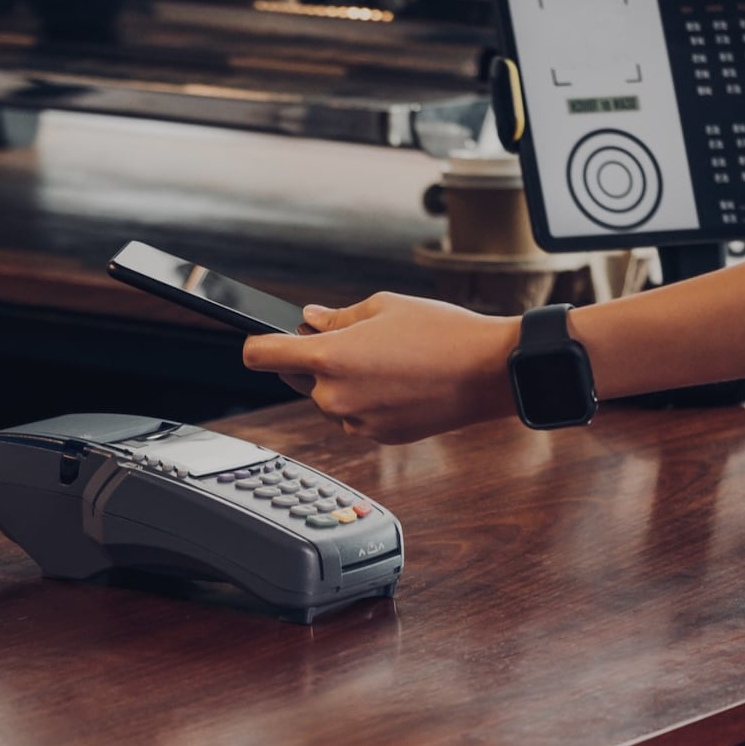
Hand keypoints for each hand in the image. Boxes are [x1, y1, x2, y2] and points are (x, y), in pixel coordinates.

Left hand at [243, 293, 520, 444]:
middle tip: (357, 341)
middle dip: (315, 360)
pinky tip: (401, 382)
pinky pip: (356, 416)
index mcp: (330, 358)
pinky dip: (367, 400)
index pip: (262, 355)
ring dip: (344, 382)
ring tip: (389, 360)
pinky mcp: (377, 437)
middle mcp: (335, 396)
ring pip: (329, 398)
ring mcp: (355, 422)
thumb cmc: (441, 332)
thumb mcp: (383, 307)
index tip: (260, 340)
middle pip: (297, 377)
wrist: (488, 373)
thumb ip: (337, 317)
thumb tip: (309, 321)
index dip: (256, 344)